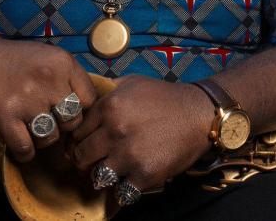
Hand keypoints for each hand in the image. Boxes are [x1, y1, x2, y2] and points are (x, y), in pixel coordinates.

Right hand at [0, 35, 95, 162]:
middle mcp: (48, 79)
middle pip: (72, 121)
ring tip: (29, 128)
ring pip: (51, 137)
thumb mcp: (46, 57)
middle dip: (61, 126)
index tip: (66, 113)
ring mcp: (27, 98)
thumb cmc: (10, 61)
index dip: (79, 111)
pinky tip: (18, 142)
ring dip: (41, 139)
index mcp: (62, 62)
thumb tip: (85, 109)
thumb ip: (67, 79)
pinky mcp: (4, 115)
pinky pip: (26, 148)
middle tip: (46, 121)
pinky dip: (24, 152)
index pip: (89, 99)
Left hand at [68, 74, 213, 193]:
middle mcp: (115, 131)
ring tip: (112, 170)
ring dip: (102, 176)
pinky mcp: (145, 175)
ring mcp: (129, 155)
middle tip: (94, 160)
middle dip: (85, 159)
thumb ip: (106, 90)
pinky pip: (120, 192)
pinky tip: (129, 180)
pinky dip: (122, 190)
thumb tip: (85, 98)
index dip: (79, 139)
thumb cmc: (165, 97)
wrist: (199, 114)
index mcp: (109, 107)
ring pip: (96, 177)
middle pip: (81, 156)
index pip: (76, 132)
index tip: (85, 143)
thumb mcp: (133, 83)